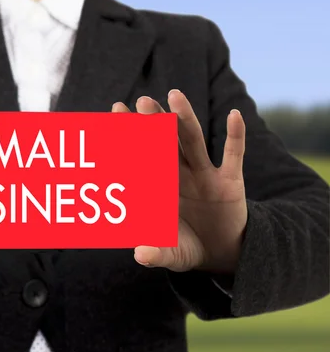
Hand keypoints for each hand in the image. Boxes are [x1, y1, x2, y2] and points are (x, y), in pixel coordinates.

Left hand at [113, 89, 247, 273]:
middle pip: (164, 143)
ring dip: (186, 120)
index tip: (116, 111)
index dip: (128, 136)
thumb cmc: (185, 248)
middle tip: (142, 101)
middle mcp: (178, 175)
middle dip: (153, 123)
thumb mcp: (171, 254)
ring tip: (175, 96)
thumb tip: (140, 254)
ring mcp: (204, 175)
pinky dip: (235, 137)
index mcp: (157, 187)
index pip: (140, 157)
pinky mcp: (230, 182)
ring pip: (193, 142)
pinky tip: (233, 115)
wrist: (219, 253)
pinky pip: (233, 156)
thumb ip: (156, 254)